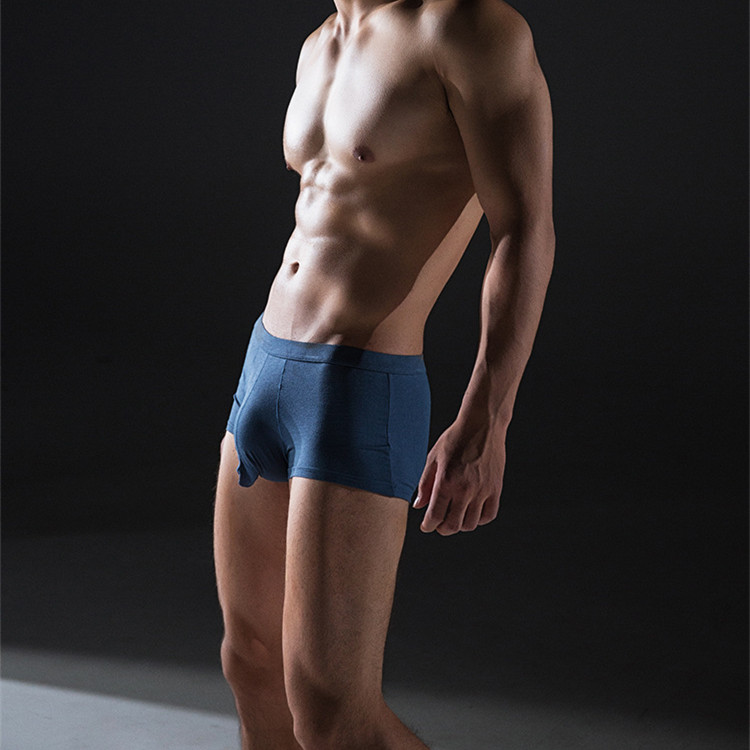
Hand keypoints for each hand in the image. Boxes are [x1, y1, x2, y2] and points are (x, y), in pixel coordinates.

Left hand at [414, 419, 505, 534]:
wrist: (482, 425)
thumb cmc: (456, 438)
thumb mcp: (433, 458)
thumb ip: (425, 484)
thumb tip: (419, 506)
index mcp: (446, 481)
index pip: (435, 516)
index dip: (428, 525)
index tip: (426, 525)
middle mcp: (465, 489)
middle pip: (453, 525)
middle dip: (442, 529)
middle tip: (439, 524)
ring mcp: (483, 490)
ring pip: (471, 524)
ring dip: (460, 525)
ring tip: (455, 516)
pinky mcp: (496, 489)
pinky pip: (489, 515)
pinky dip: (479, 519)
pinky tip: (471, 511)